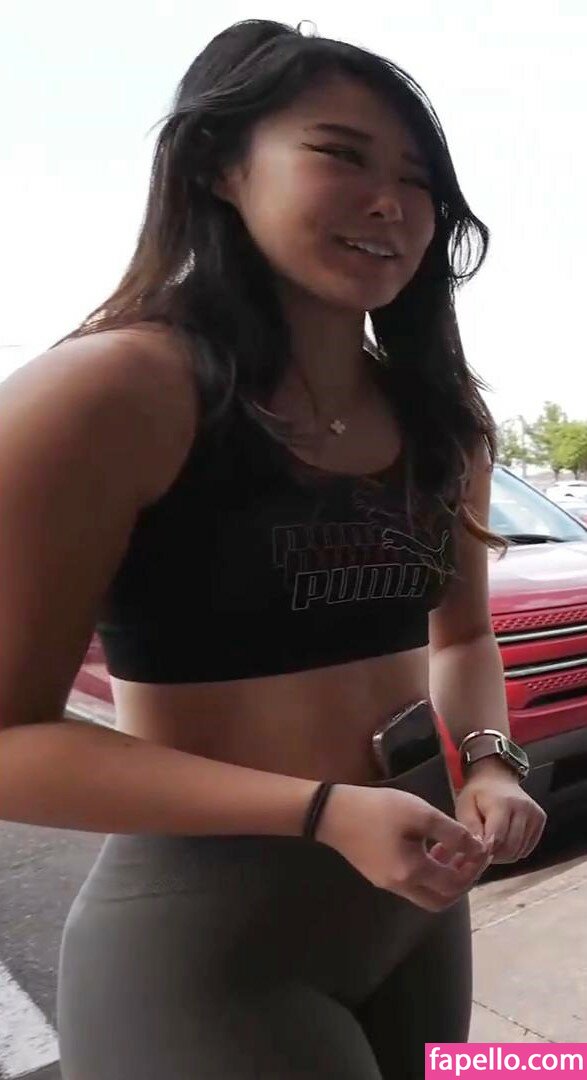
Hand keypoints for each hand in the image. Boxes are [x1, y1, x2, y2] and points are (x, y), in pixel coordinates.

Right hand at [316, 783, 492, 911]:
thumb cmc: (377, 809)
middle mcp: (401, 886)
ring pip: (426, 894)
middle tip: (470, 857)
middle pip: (441, 900)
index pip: (454, 883)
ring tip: (451, 849)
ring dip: (444, 878)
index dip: (473, 868)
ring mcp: (388, 883)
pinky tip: (428, 847)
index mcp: (412, 872)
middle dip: (461, 882)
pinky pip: (412, 884)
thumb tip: (475, 847)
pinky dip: (428, 873)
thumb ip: (451, 832)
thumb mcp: (419, 813)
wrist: (331, 812)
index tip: (482, 847)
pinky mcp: (379, 875)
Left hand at [455, 758, 546, 863]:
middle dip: (494, 855)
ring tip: (493, 843)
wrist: (496, 777)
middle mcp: (523, 808)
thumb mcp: (465, 807)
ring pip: (519, 851)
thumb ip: (471, 828)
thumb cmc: (478, 793)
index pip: (498, 838)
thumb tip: (479, 851)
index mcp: (502, 803)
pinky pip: (527, 849)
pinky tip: (505, 840)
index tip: (476, 853)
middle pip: (510, 848)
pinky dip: (515, 851)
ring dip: (504, 855)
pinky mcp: (540, 819)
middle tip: (483, 849)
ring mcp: (535, 814)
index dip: (486, 851)